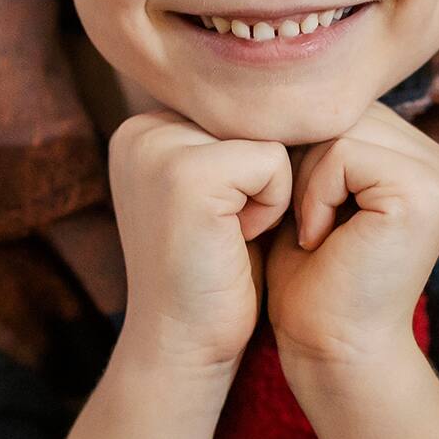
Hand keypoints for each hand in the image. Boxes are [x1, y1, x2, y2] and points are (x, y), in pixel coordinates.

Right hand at [108, 107, 292, 377]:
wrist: (184, 347)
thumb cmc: (215, 275)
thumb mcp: (219, 193)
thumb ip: (233, 140)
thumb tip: (298, 92)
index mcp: (143, 129)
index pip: (240, 111)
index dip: (255, 168)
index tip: (224, 219)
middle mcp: (141, 129)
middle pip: (255, 119)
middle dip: (262, 178)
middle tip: (228, 231)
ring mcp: (159, 148)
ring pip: (269, 138)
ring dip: (270, 192)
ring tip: (231, 233)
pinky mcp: (189, 174)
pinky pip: (275, 163)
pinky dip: (274, 205)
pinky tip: (236, 239)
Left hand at [263, 101, 438, 374]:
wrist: (328, 351)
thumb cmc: (308, 279)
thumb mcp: (313, 190)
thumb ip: (321, 138)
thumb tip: (289, 76)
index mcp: (421, 159)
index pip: (345, 106)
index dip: (302, 147)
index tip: (295, 207)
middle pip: (344, 109)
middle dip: (302, 160)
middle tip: (302, 223)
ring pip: (341, 125)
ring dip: (305, 178)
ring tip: (312, 231)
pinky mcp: (427, 190)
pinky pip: (345, 151)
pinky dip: (314, 192)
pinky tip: (319, 237)